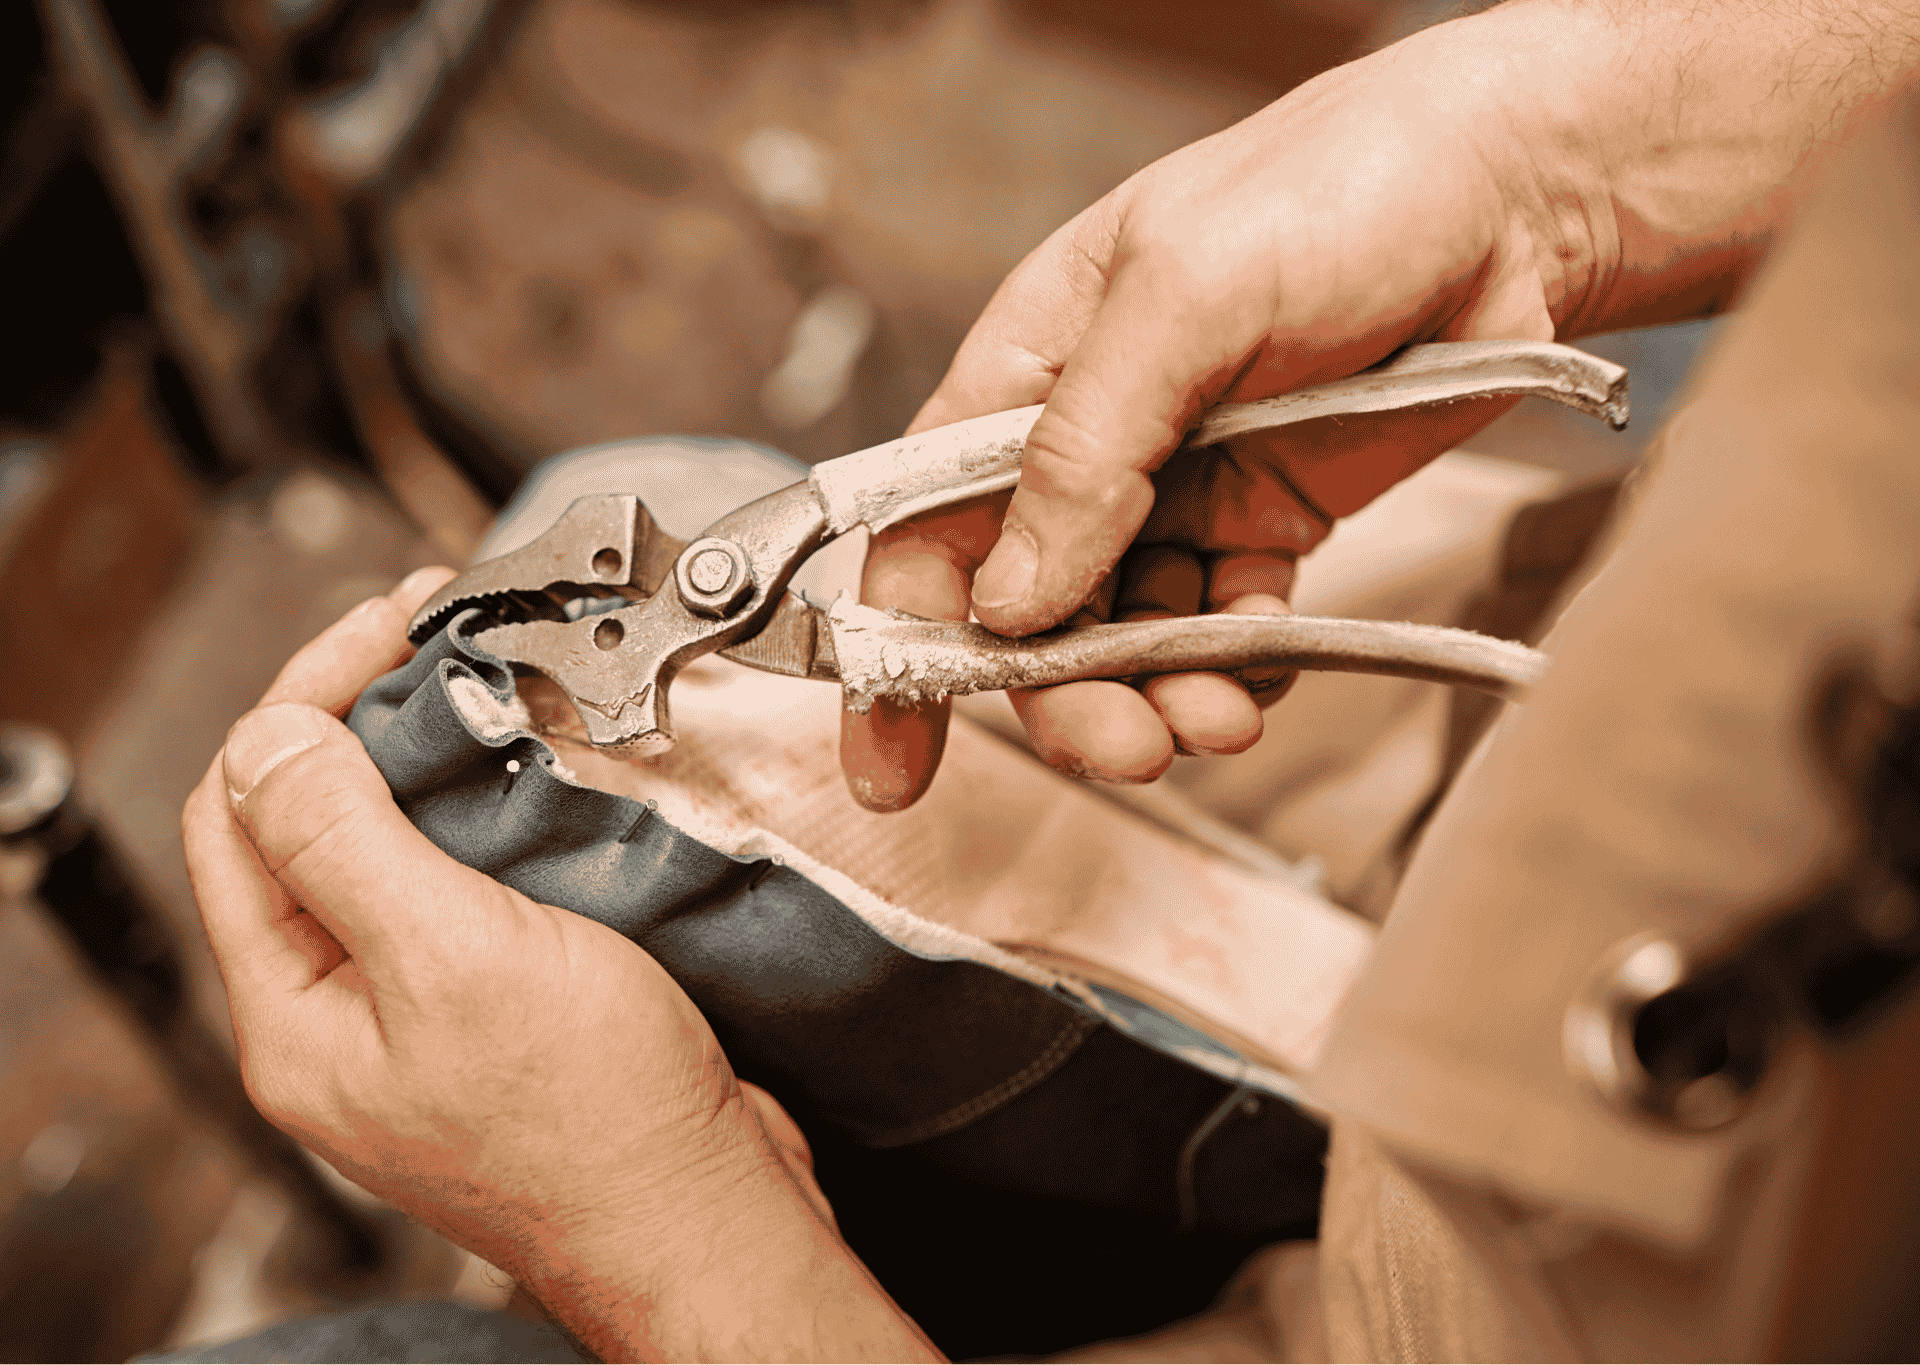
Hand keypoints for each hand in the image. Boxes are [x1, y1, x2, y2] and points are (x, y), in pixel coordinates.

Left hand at [183, 569, 936, 1361]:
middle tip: (435, 631)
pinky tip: (534, 778)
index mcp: (295, 1013)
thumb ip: (343, 844)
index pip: (240, 813)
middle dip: (358, 713)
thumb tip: (264, 739)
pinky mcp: (494, 1012)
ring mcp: (416, 1015)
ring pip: (386, 850)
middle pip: (303, 825)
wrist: (706, 1210)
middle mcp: (340, 1015)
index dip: (300, 699)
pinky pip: (459, 888)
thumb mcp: (452, 959)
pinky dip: (483, 816)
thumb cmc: (593, 1120)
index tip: (386, 625)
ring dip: (425, 759)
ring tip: (486, 683)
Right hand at [840, 0, 1918, 811]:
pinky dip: (1230, 672)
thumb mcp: (1186, 289)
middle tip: (1119, 746)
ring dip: (1152, 697)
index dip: (898, 643)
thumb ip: (1088, 439)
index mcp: (1028, 369)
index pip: (926, 523)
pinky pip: (1221, 628)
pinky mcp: (1265, 522)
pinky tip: (1256, 684)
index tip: (896, 754)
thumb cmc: (1338, 186)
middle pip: (1026, 609)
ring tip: (1211, 723)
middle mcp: (1090, 442)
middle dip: (1058, 693)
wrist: (1517, 196)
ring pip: (1123, 633)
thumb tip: (1013, 593)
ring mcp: (1177, 488)